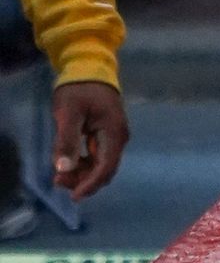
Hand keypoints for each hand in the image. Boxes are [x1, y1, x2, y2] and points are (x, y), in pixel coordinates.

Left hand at [51, 82, 127, 200]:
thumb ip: (67, 140)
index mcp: (114, 131)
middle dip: (83, 180)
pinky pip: (97, 157)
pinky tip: (68, 162)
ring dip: (82, 174)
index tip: (73, 195)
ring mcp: (113, 135)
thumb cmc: (79, 89)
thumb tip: (64, 168)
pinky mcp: (105, 134)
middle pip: (105, 169)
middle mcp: (118, 137)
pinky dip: (83, 164)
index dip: (90, 184)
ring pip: (100, 165)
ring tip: (59, 173)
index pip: (106, 166)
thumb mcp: (68, 112)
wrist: (88, 67)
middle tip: (58, 180)